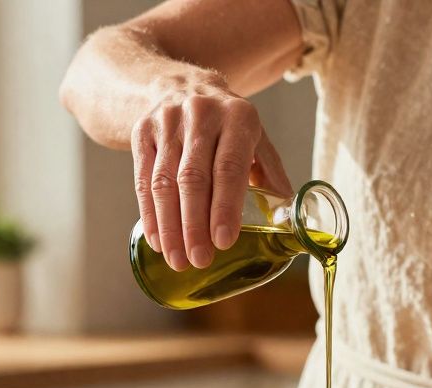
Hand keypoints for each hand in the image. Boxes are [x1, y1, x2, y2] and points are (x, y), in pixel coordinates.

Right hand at [131, 79, 290, 270]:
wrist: (182, 83)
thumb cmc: (228, 123)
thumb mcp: (256, 137)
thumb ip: (271, 174)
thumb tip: (288, 220)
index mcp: (238, 117)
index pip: (229, 167)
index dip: (225, 207)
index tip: (224, 242)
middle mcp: (201, 114)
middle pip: (193, 178)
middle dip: (195, 225)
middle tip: (199, 260)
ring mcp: (167, 121)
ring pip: (164, 182)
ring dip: (170, 227)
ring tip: (178, 260)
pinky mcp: (142, 132)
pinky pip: (142, 179)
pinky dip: (149, 214)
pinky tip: (158, 240)